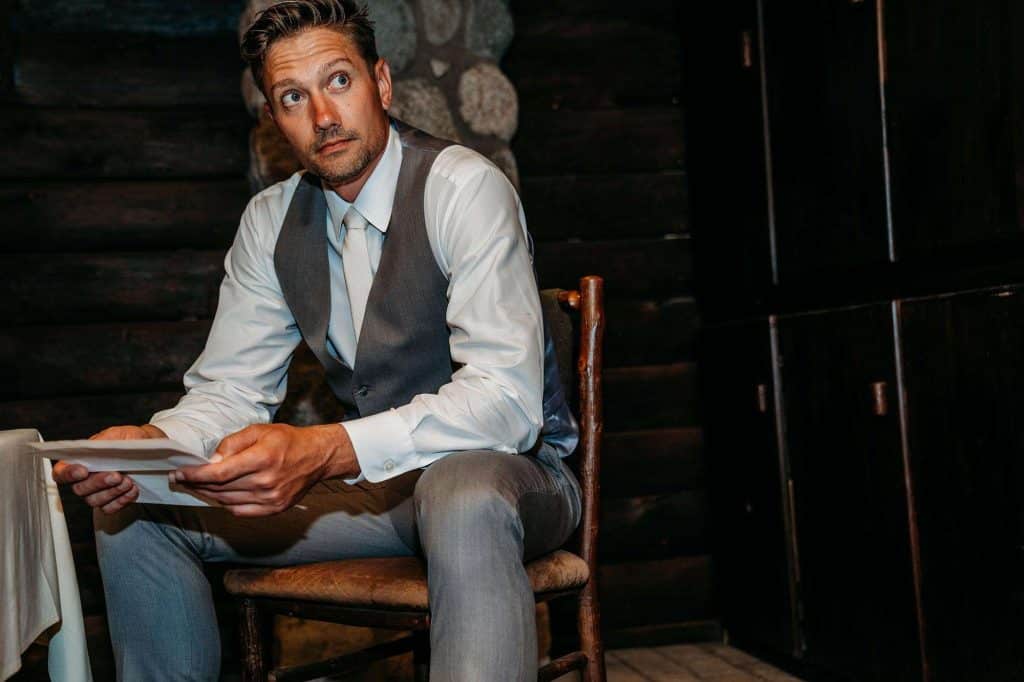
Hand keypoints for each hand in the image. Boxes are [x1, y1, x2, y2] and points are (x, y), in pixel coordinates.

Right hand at [51, 424, 166, 513]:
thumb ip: (105, 440)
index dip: (67, 474)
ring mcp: (96, 493)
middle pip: (79, 489)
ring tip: (128, 481)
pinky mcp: (110, 502)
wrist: (148, 451)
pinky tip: (133, 490)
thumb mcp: (118, 435)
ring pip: (95, 501)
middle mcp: (84, 480)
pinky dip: (122, 501)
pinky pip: (110, 508)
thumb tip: (95, 446)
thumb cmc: (128, 441)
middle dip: (98, 483)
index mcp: (80, 461)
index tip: (82, 471)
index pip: (61, 472)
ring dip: (112, 492)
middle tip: (116, 475)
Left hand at [172, 423, 358, 516]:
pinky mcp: (274, 508)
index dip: (195, 475)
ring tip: (198, 486)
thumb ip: (233, 443)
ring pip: (228, 501)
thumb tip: (212, 460)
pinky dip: (226, 504)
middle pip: (220, 488)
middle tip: (183, 479)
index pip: (219, 472)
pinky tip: (219, 495)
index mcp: (262, 459)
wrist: (318, 457)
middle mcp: (266, 482)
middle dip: (197, 483)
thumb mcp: (260, 430)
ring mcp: (271, 498)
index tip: (179, 473)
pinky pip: (241, 511)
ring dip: (209, 495)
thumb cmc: (288, 440)